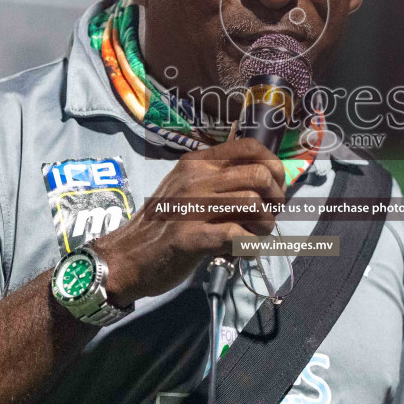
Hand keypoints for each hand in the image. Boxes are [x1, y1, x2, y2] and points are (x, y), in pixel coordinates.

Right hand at [92, 137, 286, 305]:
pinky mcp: (189, 237)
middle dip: (276, 199)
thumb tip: (268, 181)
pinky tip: (241, 251)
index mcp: (197, 162)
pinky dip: (249, 245)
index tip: (275, 189)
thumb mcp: (188, 189)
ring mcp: (192, 206)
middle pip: (260, 176)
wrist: (127, 256)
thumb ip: (220, 181)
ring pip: (254, 204)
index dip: (274, 167)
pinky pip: (238, 235)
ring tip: (255, 237)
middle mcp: (196, 178)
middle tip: (268, 217)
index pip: (250, 147)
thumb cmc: (163, 224)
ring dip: (265, 225)